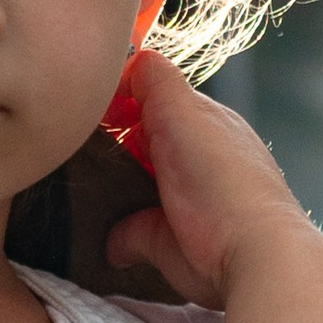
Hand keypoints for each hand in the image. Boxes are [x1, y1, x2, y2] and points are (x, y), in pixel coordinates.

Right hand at [102, 52, 306, 306]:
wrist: (248, 253)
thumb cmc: (223, 179)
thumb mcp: (184, 109)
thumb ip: (153, 79)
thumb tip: (128, 68)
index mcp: (199, 121)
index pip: (149, 95)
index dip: (117, 96)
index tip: (91, 108)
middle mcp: (187, 158)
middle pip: (131, 139)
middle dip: (102, 142)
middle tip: (77, 146)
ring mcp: (173, 201)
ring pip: (121, 184)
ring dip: (99, 186)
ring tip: (74, 183)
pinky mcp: (160, 242)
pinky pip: (119, 232)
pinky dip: (104, 233)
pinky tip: (88, 228)